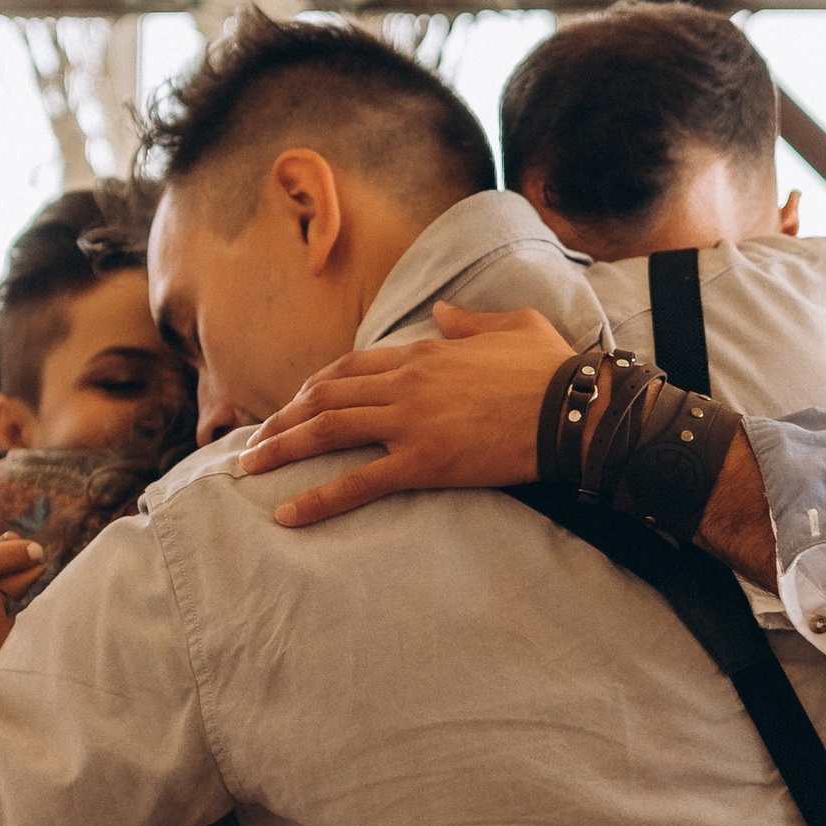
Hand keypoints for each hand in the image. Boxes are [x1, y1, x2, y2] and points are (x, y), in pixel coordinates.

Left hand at [236, 305, 577, 527]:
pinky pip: (358, 483)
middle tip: (254, 440)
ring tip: (249, 466)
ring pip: (329, 430)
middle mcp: (406, 382)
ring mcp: (411, 422)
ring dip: (282, 447)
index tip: (294, 404)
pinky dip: (318, 498)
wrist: (576, 408)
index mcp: (424, 352)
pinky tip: (288, 513)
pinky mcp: (423, 462)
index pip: (351, 366)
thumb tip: (443, 311)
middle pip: (326, 397)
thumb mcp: (512, 325)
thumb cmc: (552, 368)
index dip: (315, 386)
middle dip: (283, 418)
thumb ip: (469, 320)